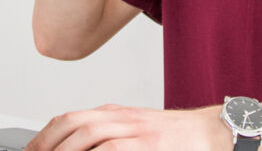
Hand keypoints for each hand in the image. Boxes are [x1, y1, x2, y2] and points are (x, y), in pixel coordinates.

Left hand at [24, 103, 226, 150]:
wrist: (216, 134)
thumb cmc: (178, 138)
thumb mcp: (138, 131)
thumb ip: (111, 137)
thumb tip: (80, 147)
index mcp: (116, 114)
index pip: (70, 119)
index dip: (44, 136)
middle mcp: (122, 118)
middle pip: (72, 124)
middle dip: (46, 144)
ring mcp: (135, 131)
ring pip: (88, 136)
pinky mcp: (148, 145)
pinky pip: (112, 150)